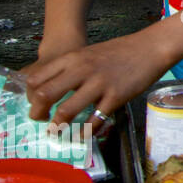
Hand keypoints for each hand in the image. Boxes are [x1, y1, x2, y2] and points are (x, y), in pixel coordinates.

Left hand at [25, 31, 170, 133]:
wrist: (151, 47)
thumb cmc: (121, 51)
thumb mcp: (89, 53)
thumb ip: (71, 69)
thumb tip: (55, 90)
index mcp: (72, 58)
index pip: (36, 79)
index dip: (31, 96)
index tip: (37, 105)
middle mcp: (81, 70)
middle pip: (45, 95)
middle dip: (37, 114)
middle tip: (42, 122)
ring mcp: (99, 84)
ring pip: (66, 111)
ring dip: (58, 127)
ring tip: (59, 133)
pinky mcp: (116, 96)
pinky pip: (94, 120)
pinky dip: (85, 132)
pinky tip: (84, 135)